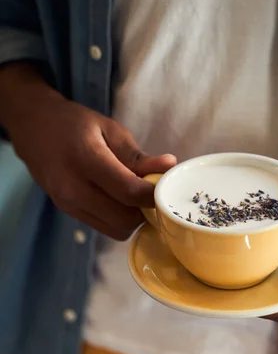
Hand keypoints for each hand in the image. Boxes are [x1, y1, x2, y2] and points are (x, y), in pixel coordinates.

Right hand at [7, 94, 175, 239]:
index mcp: (86, 159)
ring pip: (116, 229)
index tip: (166, 188)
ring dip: (132, 219)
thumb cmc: (74, 124)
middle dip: (144, 211)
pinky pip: (104, 228)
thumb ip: (138, 155)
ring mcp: (68, 204)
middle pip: (124, 219)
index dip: (154, 196)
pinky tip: (120, 201)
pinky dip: (118, 220)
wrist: (32, 129)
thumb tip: (170, 166)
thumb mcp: (109, 129)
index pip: (129, 191)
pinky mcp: (68, 212)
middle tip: (151, 194)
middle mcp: (73, 187)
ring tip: (135, 197)